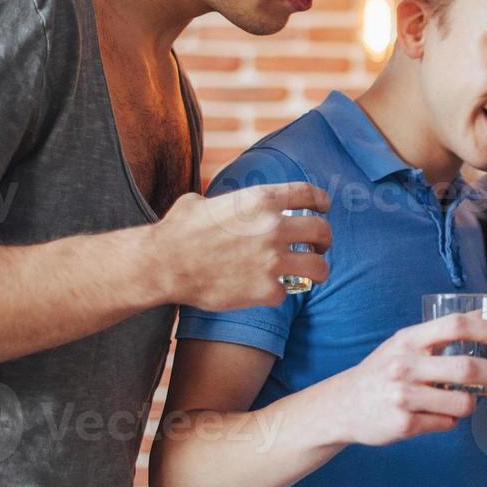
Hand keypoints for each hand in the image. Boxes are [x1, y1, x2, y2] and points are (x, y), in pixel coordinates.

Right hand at [157, 182, 332, 310]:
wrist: (163, 265)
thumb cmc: (178, 230)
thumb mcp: (204, 201)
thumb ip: (227, 203)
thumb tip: (223, 204)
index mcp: (260, 200)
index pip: (308, 194)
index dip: (321, 200)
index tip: (324, 207)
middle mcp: (273, 227)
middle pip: (322, 231)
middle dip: (324, 239)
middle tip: (318, 246)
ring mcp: (273, 261)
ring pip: (320, 266)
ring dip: (317, 269)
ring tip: (309, 272)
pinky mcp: (267, 290)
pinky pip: (288, 291)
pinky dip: (279, 292)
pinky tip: (266, 289)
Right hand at [311, 312, 486, 446]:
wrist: (343, 405)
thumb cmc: (382, 371)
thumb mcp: (405, 343)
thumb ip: (440, 333)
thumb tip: (485, 315)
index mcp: (409, 339)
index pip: (456, 325)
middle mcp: (405, 366)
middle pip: (468, 367)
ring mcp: (404, 397)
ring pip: (463, 401)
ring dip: (471, 402)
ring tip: (460, 399)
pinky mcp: (404, 425)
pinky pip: (447, 422)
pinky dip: (449, 418)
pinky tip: (434, 413)